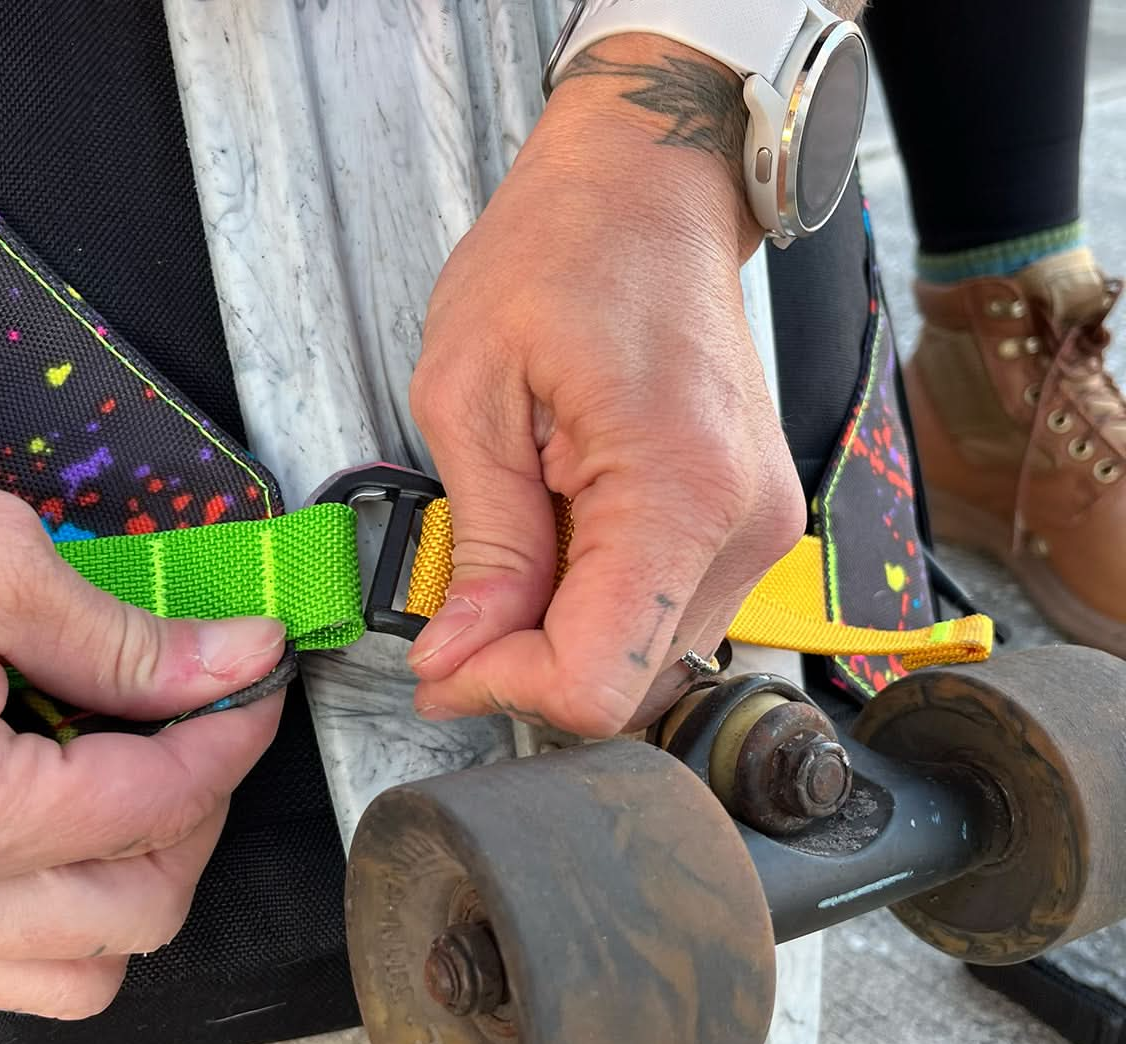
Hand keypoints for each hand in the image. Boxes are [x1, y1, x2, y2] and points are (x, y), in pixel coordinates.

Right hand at [0, 450, 284, 1030]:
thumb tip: (237, 659)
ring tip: (125, 794)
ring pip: (74, 973)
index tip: (255, 682)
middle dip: (199, 811)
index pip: (165, 798)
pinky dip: (41, 929)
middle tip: (201, 730)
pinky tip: (33, 845)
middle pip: (143, 907)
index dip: (236, 734)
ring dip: (129, 888)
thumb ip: (114, 635)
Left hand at [408, 35, 803, 735]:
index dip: (507, 691)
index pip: (599, 681)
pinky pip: (666, 611)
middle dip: (528, 668)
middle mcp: (742, 527)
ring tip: (515, 547)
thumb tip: (460, 657)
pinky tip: (560, 539)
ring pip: (647, 657)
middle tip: (459, 614)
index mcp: (676, 492)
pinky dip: (600, 604)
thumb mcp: (472, 396)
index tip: (447, 664)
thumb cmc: (561, 254)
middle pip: (628, 685)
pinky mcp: (747, 524)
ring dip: (564, 635)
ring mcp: (756, 530)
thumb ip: (480, 548)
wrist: (650, 193)